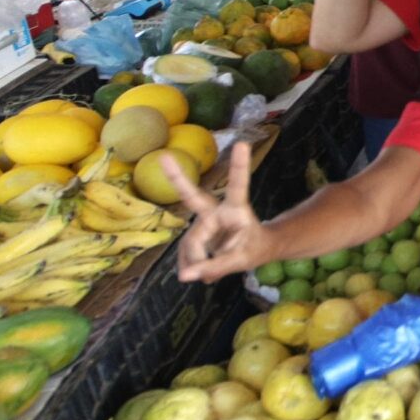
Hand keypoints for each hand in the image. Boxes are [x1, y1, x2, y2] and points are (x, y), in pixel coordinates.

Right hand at [166, 143, 267, 281]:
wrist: (255, 249)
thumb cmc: (255, 247)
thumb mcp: (242, 260)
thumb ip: (215, 267)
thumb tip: (184, 276)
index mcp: (237, 208)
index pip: (238, 186)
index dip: (238, 166)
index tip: (242, 144)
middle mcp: (216, 209)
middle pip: (193, 197)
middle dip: (178, 177)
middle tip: (164, 158)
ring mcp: (203, 221)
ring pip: (190, 244)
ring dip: (195, 262)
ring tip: (207, 274)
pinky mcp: (195, 233)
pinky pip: (187, 253)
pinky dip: (191, 266)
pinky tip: (198, 271)